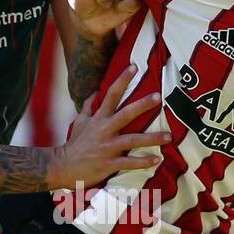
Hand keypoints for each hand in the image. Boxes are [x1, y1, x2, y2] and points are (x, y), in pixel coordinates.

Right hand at [52, 63, 168, 189]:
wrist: (64, 166)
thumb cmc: (75, 144)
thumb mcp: (80, 122)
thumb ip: (89, 106)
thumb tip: (95, 91)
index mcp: (98, 118)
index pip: (111, 94)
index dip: (122, 80)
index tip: (134, 67)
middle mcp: (104, 130)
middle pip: (126, 114)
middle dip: (142, 104)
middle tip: (158, 96)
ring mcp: (107, 147)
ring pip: (132, 140)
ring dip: (152, 138)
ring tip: (169, 136)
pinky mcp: (109, 164)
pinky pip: (129, 162)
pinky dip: (143, 161)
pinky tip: (157, 159)